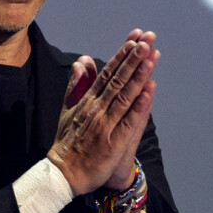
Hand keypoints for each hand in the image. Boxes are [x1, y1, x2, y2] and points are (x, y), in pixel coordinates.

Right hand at [47, 29, 158, 195]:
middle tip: (146, 39)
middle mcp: (97, 108)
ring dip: (138, 75)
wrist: (63, 173)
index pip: (108, 72)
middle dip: (133, 57)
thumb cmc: (67, 141)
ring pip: (124, 95)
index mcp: (88, 100)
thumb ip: (76, 84)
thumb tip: (81, 61)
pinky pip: (128, 121)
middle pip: (118, 78)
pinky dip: (138, 105)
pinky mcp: (113, 142)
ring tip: (149, 56)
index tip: (134, 39)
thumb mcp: (68, 108)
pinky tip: (148, 90)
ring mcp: (105, 124)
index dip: (122, 55)